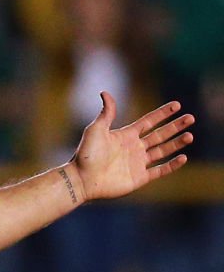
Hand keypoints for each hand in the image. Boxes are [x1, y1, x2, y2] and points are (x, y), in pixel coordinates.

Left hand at [71, 91, 194, 201]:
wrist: (81, 179)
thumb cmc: (86, 154)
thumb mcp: (96, 129)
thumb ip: (106, 113)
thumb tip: (105, 92)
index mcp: (125, 136)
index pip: (149, 122)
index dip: (162, 114)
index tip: (177, 105)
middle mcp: (133, 148)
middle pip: (159, 135)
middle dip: (175, 127)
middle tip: (190, 118)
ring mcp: (137, 163)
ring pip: (162, 151)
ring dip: (176, 143)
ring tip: (190, 136)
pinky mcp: (138, 178)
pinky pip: (159, 171)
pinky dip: (172, 165)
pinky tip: (183, 157)